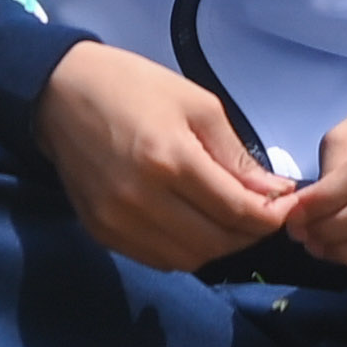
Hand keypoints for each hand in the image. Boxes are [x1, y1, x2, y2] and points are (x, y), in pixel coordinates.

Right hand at [38, 40, 294, 273]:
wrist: (59, 93)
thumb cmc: (134, 87)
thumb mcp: (196, 104)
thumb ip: (236, 155)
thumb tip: (274, 193)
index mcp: (169, 160)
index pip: (237, 211)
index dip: (272, 216)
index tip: (287, 207)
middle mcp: (142, 200)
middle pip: (217, 243)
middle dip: (250, 234)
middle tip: (263, 214)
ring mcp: (118, 222)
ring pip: (189, 260)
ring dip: (219, 247)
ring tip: (230, 221)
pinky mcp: (102, 233)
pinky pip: (158, 260)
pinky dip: (186, 251)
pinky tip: (194, 226)